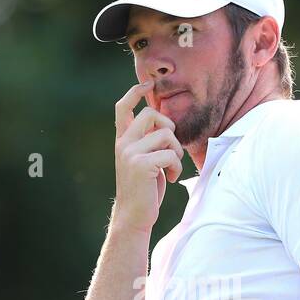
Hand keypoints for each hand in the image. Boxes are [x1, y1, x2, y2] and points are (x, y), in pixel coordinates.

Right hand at [112, 79, 183, 233]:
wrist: (133, 216)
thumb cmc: (143, 189)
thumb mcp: (143, 160)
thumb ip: (147, 141)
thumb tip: (164, 123)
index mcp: (122, 140)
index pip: (123, 107)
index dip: (135, 92)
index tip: (148, 84)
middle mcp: (123, 144)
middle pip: (151, 114)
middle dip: (168, 127)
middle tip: (171, 147)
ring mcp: (130, 154)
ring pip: (165, 135)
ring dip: (176, 152)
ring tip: (171, 168)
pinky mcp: (141, 165)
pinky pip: (170, 155)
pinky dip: (176, 167)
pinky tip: (170, 179)